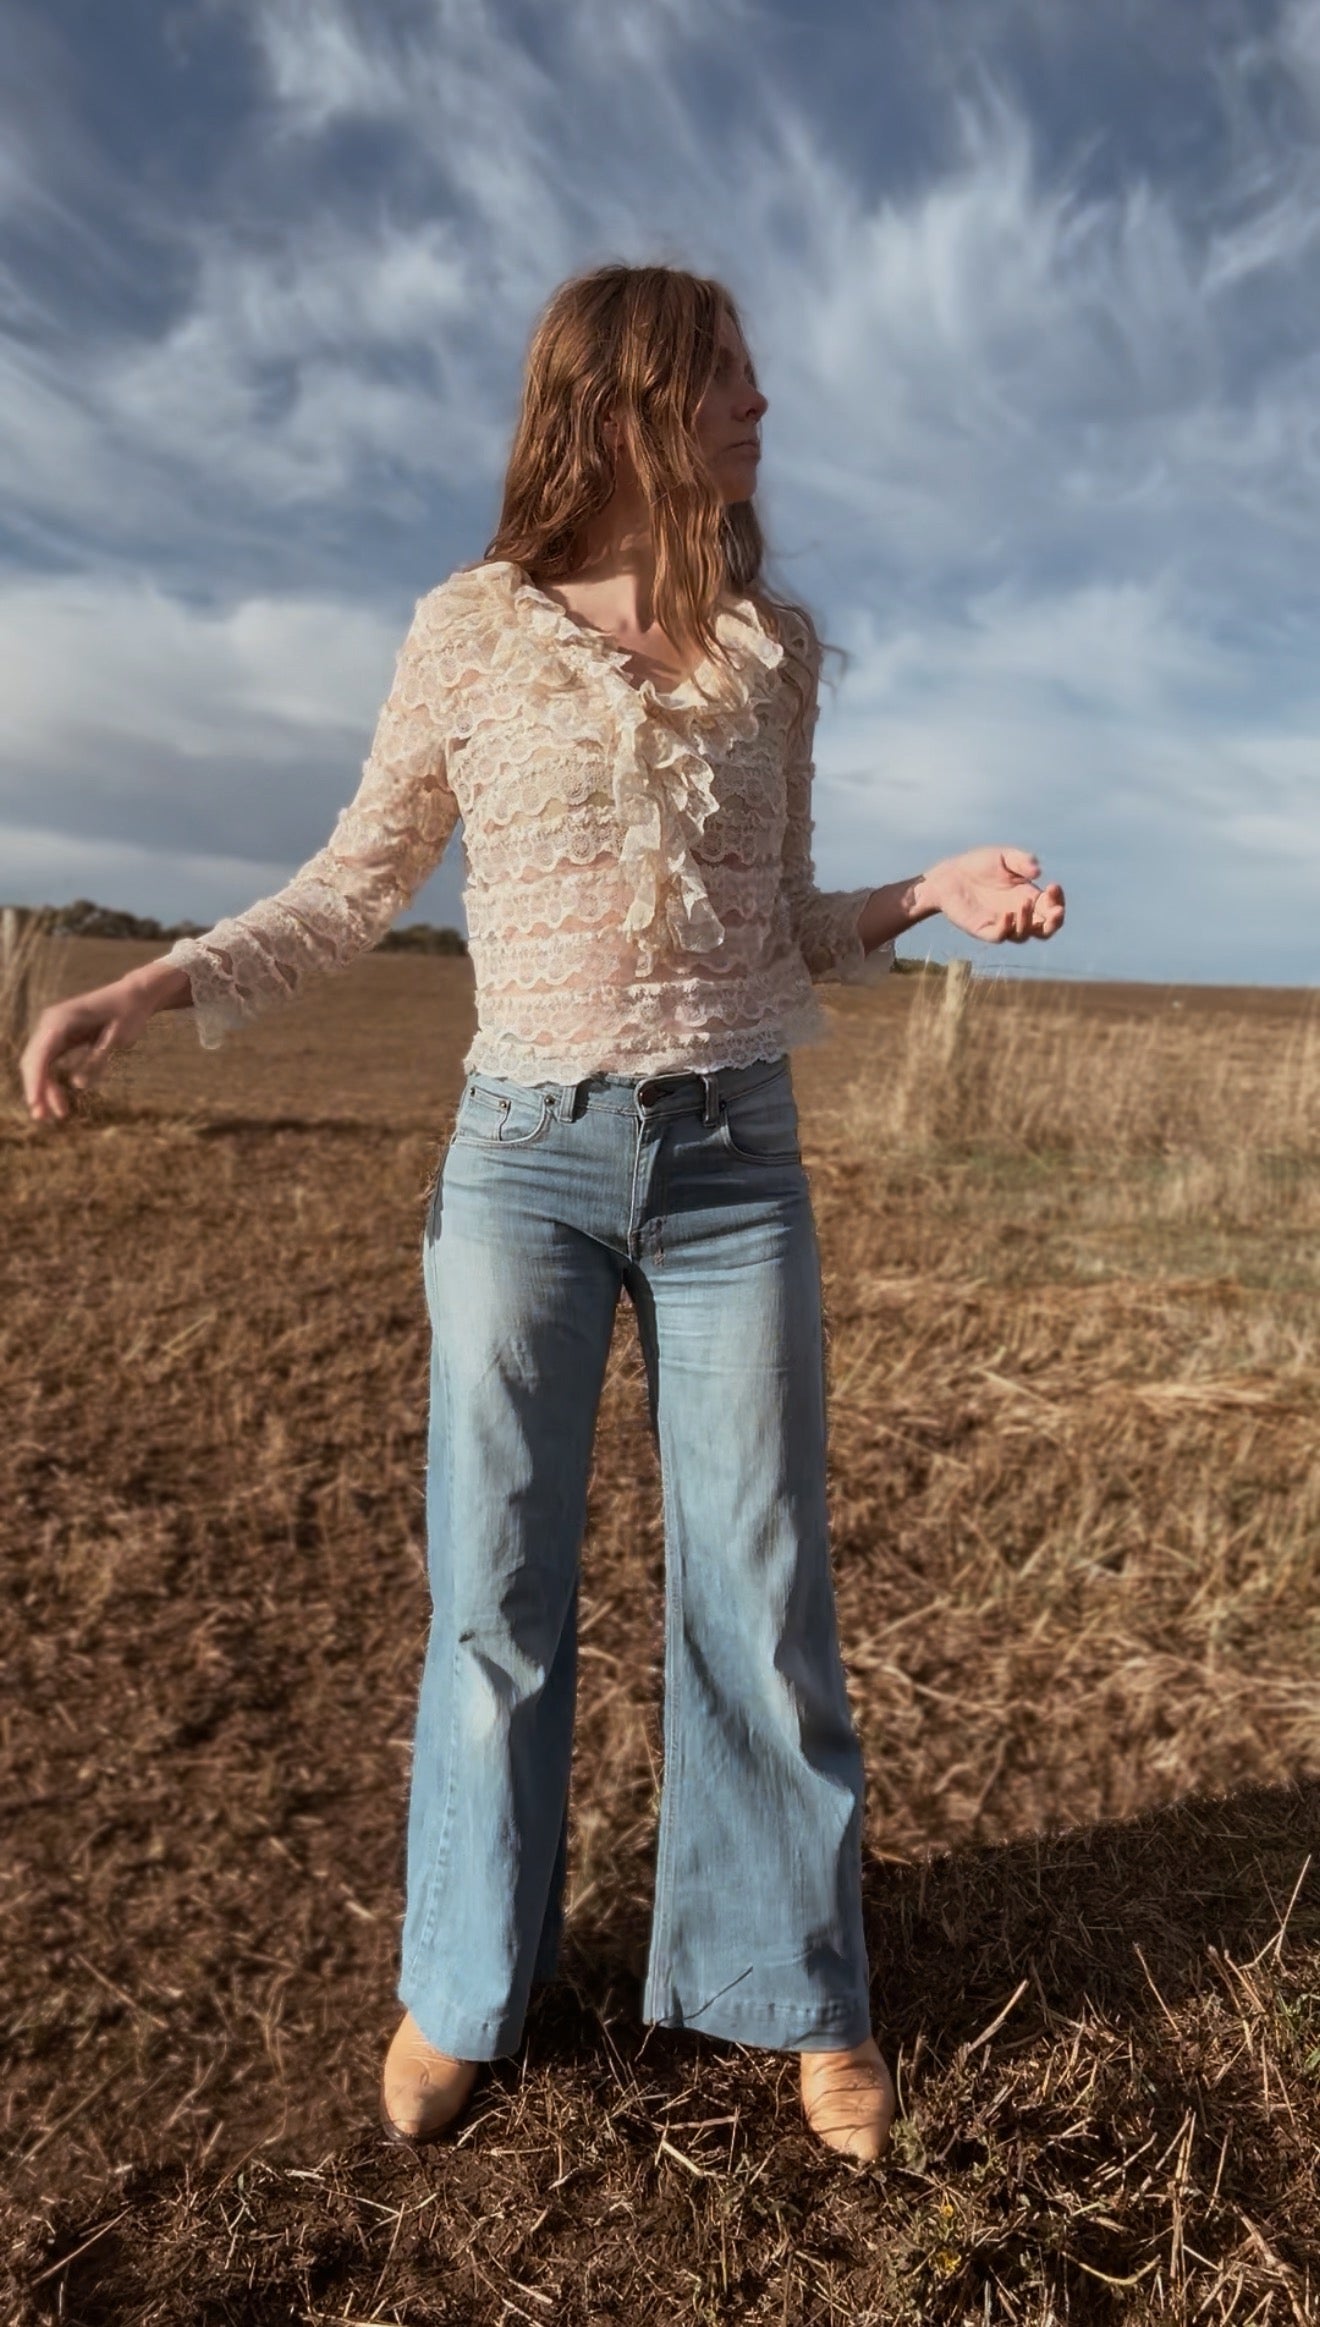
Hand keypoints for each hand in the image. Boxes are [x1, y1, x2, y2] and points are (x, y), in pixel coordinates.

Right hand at [20, 964, 186, 1124]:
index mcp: (61, 1019)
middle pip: (33, 1061)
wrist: (134, 997)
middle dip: (37, 1090)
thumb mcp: (118, 1038)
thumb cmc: (128, 1015)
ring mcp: (53, 1031)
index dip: (36, 1081)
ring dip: (44, 1089)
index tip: (35, 1103)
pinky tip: (60, 1101)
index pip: (40, 1054)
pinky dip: (52, 1082)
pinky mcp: (60, 1039)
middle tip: (44, 1117)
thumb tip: (78, 1084)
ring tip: (55, 1115)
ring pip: (39, 1065)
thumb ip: (98, 1059)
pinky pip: (49, 1064)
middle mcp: (51, 1023)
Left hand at [922, 847, 1064, 944]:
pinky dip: (1006, 928)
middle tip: (1056, 911)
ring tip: (1023, 903)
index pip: (1051, 908)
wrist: (949, 875)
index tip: (1053, 886)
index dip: (1058, 901)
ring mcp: (1001, 924)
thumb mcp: (1004, 857)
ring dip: (1028, 922)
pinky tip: (1007, 914)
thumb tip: (1038, 872)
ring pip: (1024, 936)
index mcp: (1028, 897)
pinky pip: (1000, 936)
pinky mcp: (983, 929)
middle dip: (1054, 923)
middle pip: (1045, 930)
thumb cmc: (978, 865)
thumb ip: (1022, 861)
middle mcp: (1018, 914)